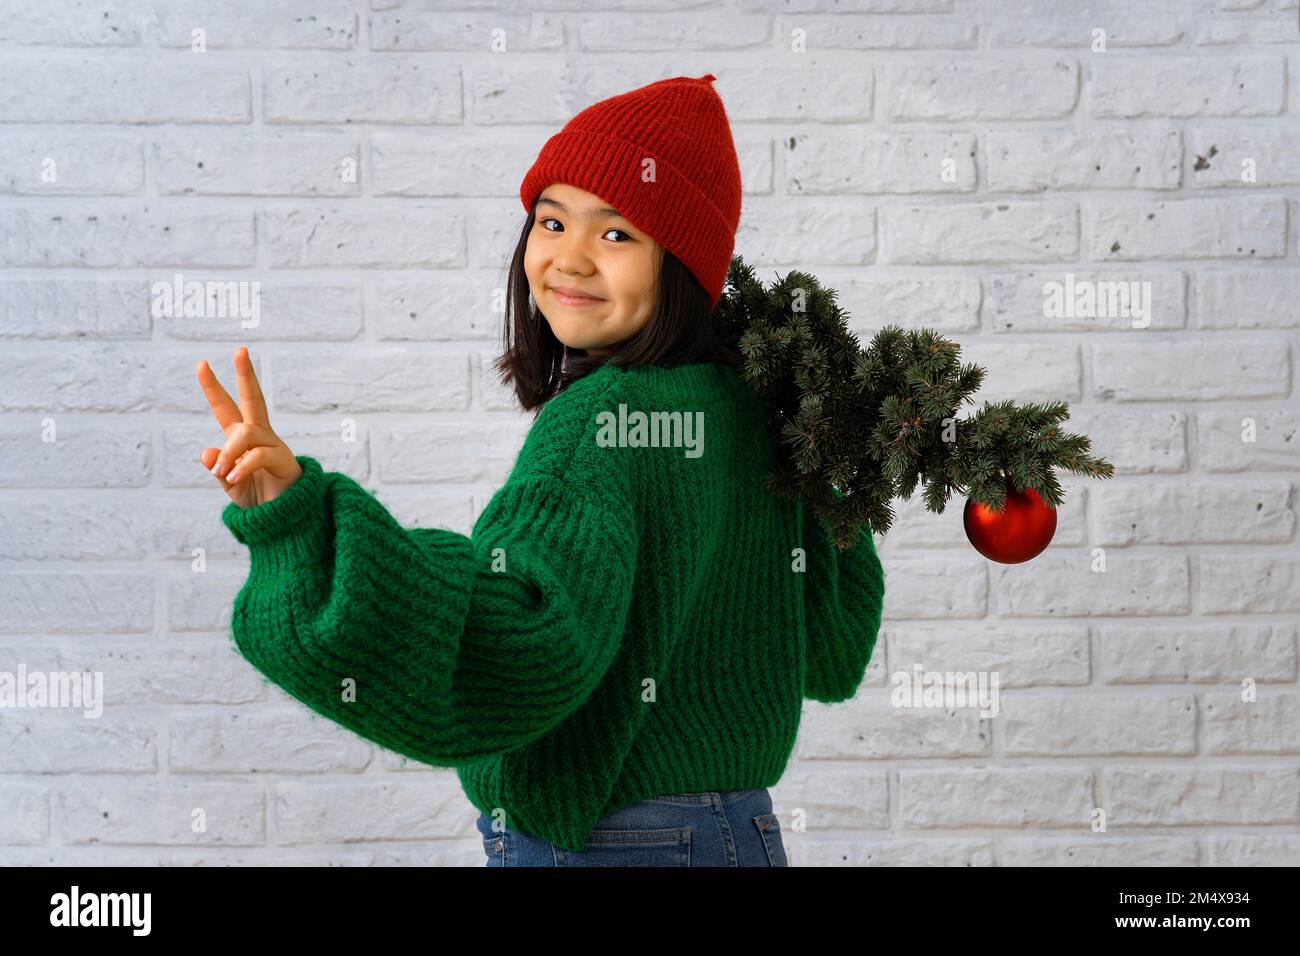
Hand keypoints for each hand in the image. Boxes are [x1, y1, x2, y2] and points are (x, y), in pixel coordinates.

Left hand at [195, 346, 302, 509]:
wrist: (284, 520)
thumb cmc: (258, 499)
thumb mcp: (230, 485)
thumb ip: (219, 469)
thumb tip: (206, 453)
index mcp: (242, 438)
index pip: (226, 407)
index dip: (213, 387)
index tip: (202, 364)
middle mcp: (259, 435)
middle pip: (253, 399)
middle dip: (246, 375)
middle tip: (240, 351)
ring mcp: (273, 445)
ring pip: (245, 434)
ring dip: (229, 452)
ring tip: (221, 472)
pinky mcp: (284, 460)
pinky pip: (258, 455)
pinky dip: (242, 466)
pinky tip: (234, 478)